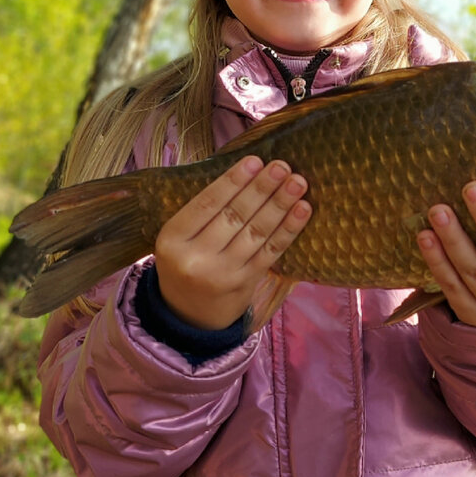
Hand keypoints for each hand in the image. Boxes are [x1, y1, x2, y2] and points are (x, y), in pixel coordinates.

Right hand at [154, 155, 311, 329]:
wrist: (188, 315)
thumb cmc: (186, 261)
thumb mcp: (179, 237)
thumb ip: (204, 210)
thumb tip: (247, 172)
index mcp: (173, 239)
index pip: (207, 203)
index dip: (233, 181)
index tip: (255, 161)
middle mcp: (196, 258)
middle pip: (234, 216)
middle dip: (262, 189)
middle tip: (282, 166)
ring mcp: (222, 274)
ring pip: (256, 233)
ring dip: (280, 205)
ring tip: (298, 183)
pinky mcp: (245, 285)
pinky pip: (270, 252)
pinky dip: (288, 229)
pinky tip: (302, 210)